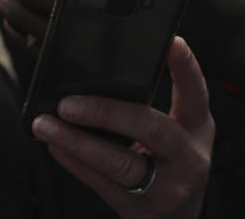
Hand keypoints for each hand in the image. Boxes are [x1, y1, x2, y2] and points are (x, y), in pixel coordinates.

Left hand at [31, 37, 213, 218]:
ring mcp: (167, 186)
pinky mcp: (141, 207)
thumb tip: (97, 76)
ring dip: (77, 141)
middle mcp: (188, 156)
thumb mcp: (177, 132)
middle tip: (68, 103)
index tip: (171, 42)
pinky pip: (102, 182)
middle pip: (151, 128)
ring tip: (47, 124)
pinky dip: (74, 161)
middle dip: (106, 112)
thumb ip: (152, 107)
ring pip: (120, 162)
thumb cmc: (171, 164)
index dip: (186, 67)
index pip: (196, 93)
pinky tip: (55, 145)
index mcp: (197, 127)